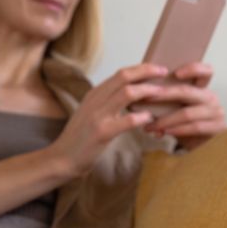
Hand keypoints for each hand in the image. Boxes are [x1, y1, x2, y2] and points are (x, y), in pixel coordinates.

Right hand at [47, 63, 167, 177]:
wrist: (62, 158)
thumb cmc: (81, 138)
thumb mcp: (92, 113)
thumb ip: (108, 103)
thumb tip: (132, 96)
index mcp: (95, 94)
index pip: (121, 73)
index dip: (141, 68)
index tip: (157, 69)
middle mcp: (96, 100)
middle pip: (124, 76)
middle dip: (147, 71)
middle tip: (164, 72)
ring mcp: (97, 115)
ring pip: (126, 94)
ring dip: (147, 91)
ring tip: (162, 93)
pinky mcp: (101, 132)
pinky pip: (126, 120)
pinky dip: (142, 117)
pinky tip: (150, 119)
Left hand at [143, 62, 225, 149]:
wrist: (202, 145)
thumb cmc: (185, 123)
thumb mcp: (177, 108)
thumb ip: (167, 100)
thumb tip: (140, 97)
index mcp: (202, 88)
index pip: (206, 71)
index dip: (193, 69)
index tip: (176, 73)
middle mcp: (211, 98)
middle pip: (187, 92)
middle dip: (164, 95)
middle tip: (146, 97)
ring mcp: (216, 112)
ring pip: (187, 113)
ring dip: (165, 120)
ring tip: (150, 125)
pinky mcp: (217, 128)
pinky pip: (194, 127)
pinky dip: (177, 129)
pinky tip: (164, 132)